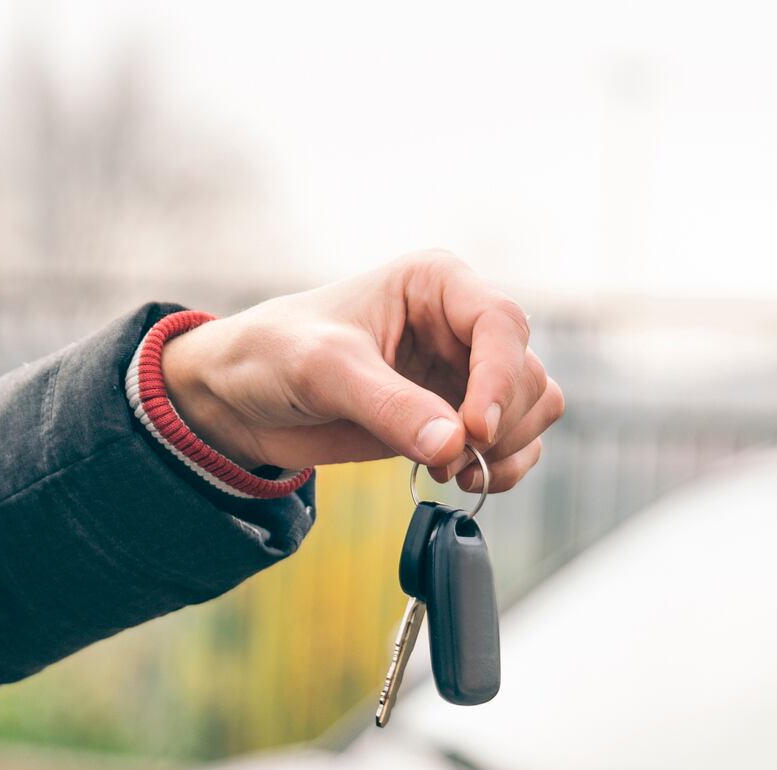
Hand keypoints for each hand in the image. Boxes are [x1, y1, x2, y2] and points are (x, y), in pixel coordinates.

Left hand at [158, 251, 562, 488]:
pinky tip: (454, 478)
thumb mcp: (326, 371)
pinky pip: (514, 443)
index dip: (500, 380)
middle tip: (452, 459)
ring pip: (533, 408)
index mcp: (436, 284)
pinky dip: (500, 468)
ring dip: (507, 449)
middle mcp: (460, 324)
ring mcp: (463, 373)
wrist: (243, 397)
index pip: (502, 324)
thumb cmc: (275, 354)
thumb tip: (454, 446)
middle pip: (528, 373)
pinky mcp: (455, 418)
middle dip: (499, 424)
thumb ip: (390, 406)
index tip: (473, 431)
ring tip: (450, 471)